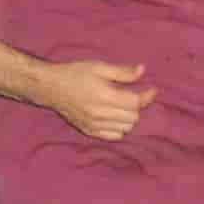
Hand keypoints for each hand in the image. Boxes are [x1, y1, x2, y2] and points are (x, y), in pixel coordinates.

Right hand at [40, 57, 155, 141]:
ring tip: (122, 106)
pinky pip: (113, 136)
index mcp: (105, 95)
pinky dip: (119, 128)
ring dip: (129, 118)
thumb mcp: (99, 67)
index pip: (136, 102)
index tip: (152, 89)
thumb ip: (122, 72)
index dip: (148, 96)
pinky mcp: (89, 131)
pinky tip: (114, 117)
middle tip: (133, 95)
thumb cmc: (74, 74)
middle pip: (133, 117)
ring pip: (125, 128)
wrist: (50, 87)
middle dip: (137, 106)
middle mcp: (101, 113)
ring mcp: (94, 125)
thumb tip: (142, 71)